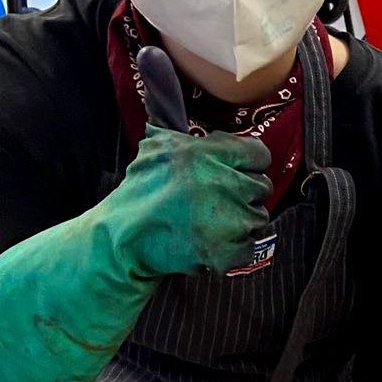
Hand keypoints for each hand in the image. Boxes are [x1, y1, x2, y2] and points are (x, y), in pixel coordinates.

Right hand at [115, 126, 271, 277]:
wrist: (119, 240)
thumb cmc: (138, 193)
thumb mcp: (159, 148)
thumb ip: (190, 137)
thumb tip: (215, 132)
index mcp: (205, 154)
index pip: (258, 154)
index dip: (250, 164)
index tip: (241, 171)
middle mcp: (220, 183)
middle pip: (262, 186)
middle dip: (245, 194)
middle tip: (224, 201)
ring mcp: (226, 218)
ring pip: (258, 216)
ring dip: (242, 221)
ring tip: (217, 223)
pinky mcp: (223, 249)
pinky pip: (249, 246)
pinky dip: (235, 248)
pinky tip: (215, 243)